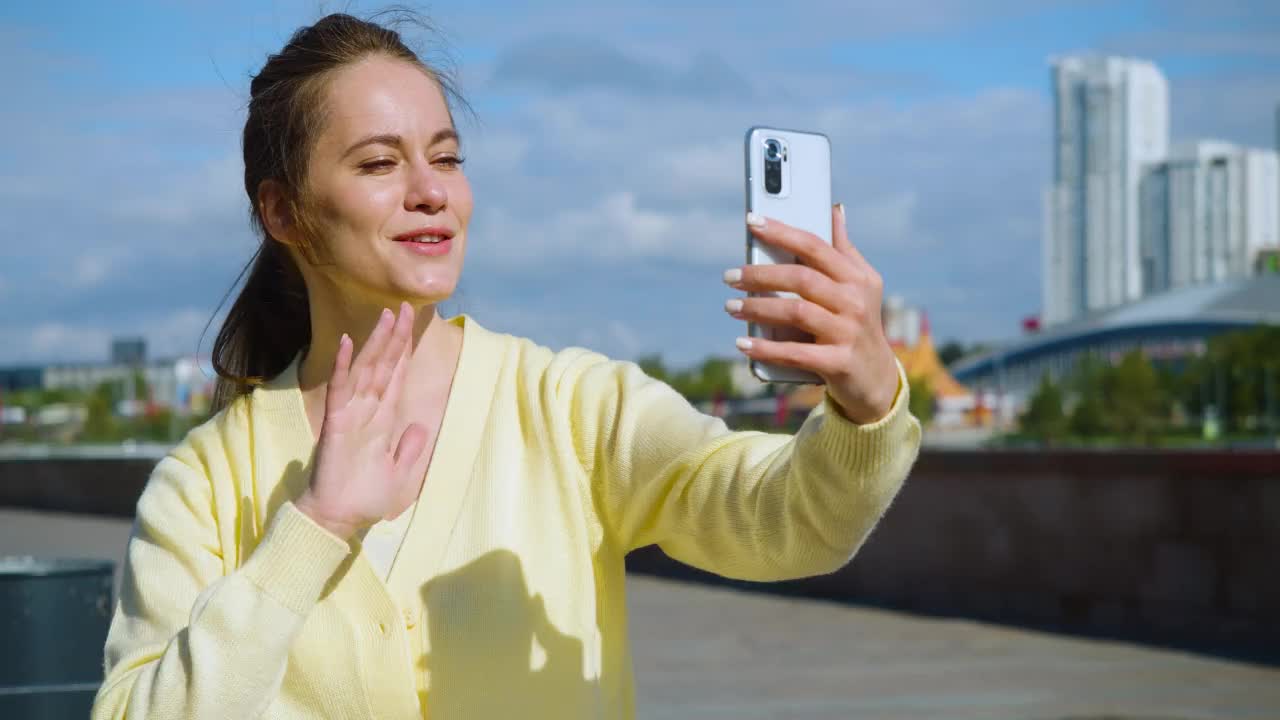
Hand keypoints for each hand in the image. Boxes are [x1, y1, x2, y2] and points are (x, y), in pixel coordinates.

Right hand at [295, 302, 429, 539]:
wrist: (339, 520)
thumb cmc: (365, 499)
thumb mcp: (399, 474)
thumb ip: (409, 450)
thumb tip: (419, 426)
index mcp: (383, 420)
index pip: (396, 377)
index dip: (404, 351)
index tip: (412, 325)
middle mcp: (367, 411)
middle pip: (383, 365)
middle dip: (395, 336)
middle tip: (404, 305)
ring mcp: (351, 414)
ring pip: (366, 370)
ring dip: (376, 342)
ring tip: (387, 314)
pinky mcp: (336, 423)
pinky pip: (341, 389)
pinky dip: (344, 365)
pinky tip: (347, 342)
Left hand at [724, 205, 899, 424]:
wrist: (876, 379)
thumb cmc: (859, 325)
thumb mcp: (862, 286)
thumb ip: (844, 250)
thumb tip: (835, 210)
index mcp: (857, 278)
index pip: (816, 247)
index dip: (783, 232)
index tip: (752, 221)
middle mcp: (855, 302)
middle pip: (801, 279)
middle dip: (761, 275)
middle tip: (730, 276)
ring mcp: (848, 333)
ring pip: (796, 312)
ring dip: (757, 308)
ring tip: (731, 306)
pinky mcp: (838, 363)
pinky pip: (795, 353)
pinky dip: (765, 348)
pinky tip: (743, 343)